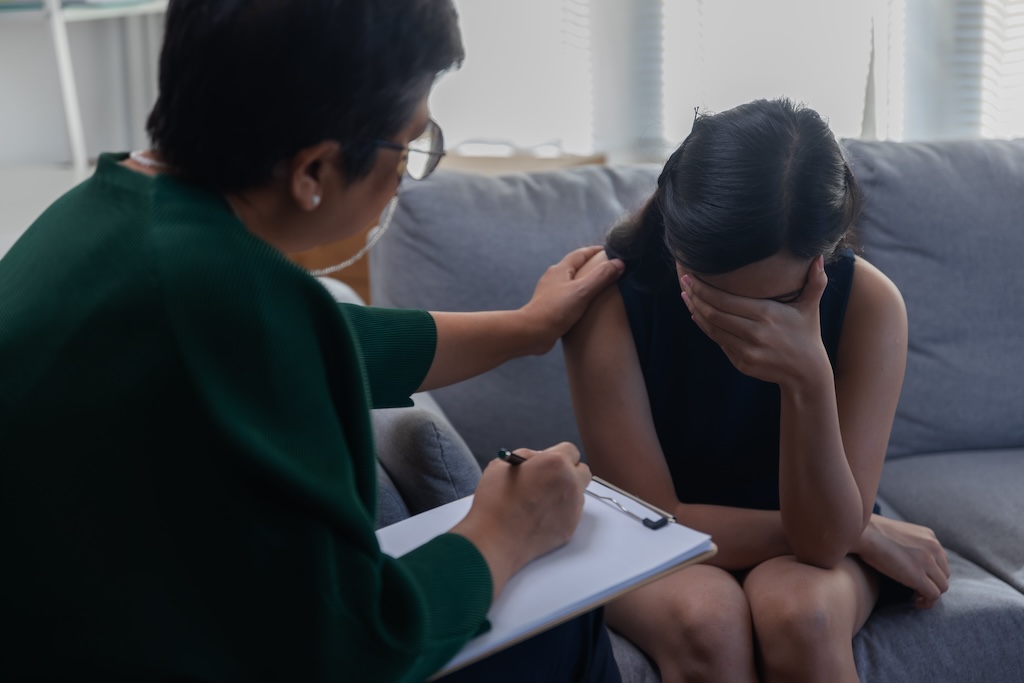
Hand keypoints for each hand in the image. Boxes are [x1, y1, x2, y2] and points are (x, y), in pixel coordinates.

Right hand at [450, 442, 591, 598]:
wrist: (495, 539)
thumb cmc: (495, 502)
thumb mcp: (502, 465)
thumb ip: (526, 457)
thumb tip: (536, 458)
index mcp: (556, 463)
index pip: (571, 450)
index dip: (557, 454)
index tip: (549, 460)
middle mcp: (570, 483)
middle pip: (582, 471)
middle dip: (568, 472)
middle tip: (550, 477)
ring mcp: (573, 507)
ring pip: (578, 493)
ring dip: (565, 492)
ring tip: (540, 499)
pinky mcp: (570, 528)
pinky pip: (571, 513)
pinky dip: (560, 512)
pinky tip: (539, 515)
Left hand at [519, 246, 624, 354]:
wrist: (532, 333)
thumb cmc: (555, 310)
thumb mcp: (582, 291)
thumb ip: (601, 276)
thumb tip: (619, 263)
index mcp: (560, 269)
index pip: (580, 254)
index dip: (595, 251)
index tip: (610, 252)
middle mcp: (553, 278)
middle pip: (575, 267)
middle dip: (591, 266)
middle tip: (608, 269)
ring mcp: (550, 293)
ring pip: (571, 283)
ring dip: (584, 283)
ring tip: (599, 288)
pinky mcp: (550, 307)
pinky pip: (568, 297)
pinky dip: (579, 297)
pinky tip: (585, 307)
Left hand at [680, 256, 829, 386]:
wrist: (806, 372)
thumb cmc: (807, 333)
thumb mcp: (811, 307)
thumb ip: (815, 281)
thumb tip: (819, 256)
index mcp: (767, 314)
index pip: (726, 300)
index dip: (704, 289)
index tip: (691, 277)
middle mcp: (755, 333)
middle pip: (714, 313)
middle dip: (695, 297)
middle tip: (684, 283)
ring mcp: (746, 351)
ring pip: (713, 329)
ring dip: (696, 311)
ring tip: (686, 297)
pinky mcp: (741, 364)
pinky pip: (718, 342)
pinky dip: (705, 328)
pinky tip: (697, 315)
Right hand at [855, 514, 950, 608]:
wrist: (861, 532)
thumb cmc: (870, 533)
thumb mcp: (898, 534)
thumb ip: (910, 544)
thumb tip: (908, 559)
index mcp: (928, 535)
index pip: (941, 560)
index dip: (931, 573)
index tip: (919, 578)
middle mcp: (933, 547)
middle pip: (944, 574)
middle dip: (932, 583)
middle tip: (916, 590)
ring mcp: (928, 561)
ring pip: (942, 586)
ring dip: (930, 593)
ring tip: (915, 597)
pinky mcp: (919, 575)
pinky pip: (934, 595)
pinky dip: (927, 602)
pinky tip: (915, 602)